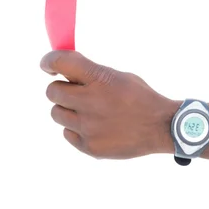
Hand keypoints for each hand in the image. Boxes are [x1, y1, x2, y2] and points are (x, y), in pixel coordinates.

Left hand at [40, 50, 177, 158]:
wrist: (161, 127)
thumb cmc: (141, 98)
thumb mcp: (120, 77)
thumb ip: (93, 74)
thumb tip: (65, 73)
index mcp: (100, 79)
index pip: (61, 62)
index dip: (49, 61)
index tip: (48, 65)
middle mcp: (91, 102)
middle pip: (52, 92)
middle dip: (61, 89)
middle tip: (75, 92)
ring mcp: (88, 127)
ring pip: (57, 113)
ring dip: (68, 110)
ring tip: (88, 111)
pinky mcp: (89, 146)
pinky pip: (67, 133)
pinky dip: (77, 129)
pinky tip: (95, 126)